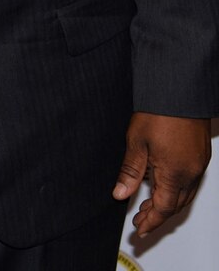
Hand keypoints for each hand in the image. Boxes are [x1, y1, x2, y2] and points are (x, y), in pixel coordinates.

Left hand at [112, 111, 211, 235]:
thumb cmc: (158, 112)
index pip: (163, 208)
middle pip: (176, 205)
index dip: (151, 221)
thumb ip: (130, 171)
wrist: (179, 91)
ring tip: (148, 208)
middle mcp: (192, 173)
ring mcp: (199, 164)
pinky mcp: (200, 155)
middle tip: (140, 222)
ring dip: (168, 204)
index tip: (139, 229)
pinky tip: (163, 187)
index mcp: (175, 173)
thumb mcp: (136, 143)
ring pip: (185, 195)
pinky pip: (190, 182)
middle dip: (158, 216)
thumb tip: (120, 194)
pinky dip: (176, 190)